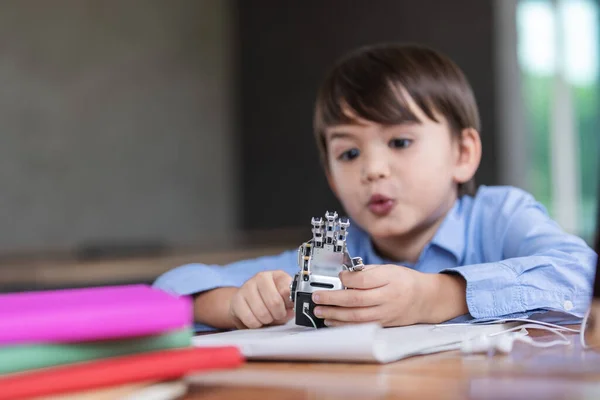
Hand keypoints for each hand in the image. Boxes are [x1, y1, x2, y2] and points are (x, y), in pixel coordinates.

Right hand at [229, 270, 294, 328]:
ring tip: (267, 317)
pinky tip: (257, 319)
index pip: (287, 290)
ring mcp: (247, 287)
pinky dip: (256, 324)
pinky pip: (250, 319)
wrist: (247, 302)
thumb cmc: (269, 301)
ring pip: (262, 313)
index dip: (289, 304)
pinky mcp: (237, 299)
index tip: (288, 307)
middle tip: (277, 315)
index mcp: (277, 275)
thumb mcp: (284, 300)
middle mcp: (262, 277)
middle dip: (278, 314)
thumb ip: (290, 305)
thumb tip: (291, 312)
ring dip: (267, 320)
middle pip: (275, 302)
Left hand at [311, 265, 466, 326]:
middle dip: (333, 299)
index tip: (337, 276)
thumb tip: (343, 274)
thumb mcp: (388, 269)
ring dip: (335, 315)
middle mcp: (388, 297)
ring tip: (320, 311)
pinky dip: (344, 324)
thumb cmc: (404, 280)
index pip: (364, 280)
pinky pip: (361, 326)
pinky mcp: (384, 324)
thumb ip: (366, 271)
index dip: (347, 279)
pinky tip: (332, 321)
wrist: (426, 299)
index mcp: (389, 279)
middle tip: (317, 297)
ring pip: (357, 317)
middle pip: (357, 300)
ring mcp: (386, 313)